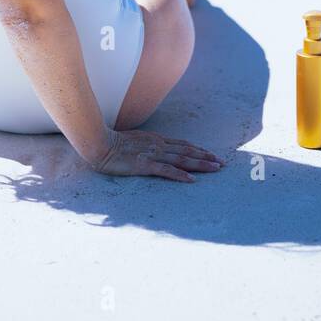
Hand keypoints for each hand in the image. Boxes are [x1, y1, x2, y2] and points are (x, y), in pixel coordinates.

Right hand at [89, 127, 225, 181]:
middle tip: (222, 163)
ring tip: (215, 168)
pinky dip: (180, 175)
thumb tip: (156, 149)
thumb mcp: (134, 141)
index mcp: (155, 140)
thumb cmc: (112, 143)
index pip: (182, 145)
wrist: (98, 143)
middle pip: (187, 151)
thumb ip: (146, 145)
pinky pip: (166, 170)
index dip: (198, 150)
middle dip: (206, 157)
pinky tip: (192, 180)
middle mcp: (158, 145)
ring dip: (200, 164)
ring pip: (182, 159)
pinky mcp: (144, 165)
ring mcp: (152, 154)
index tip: (211, 155)